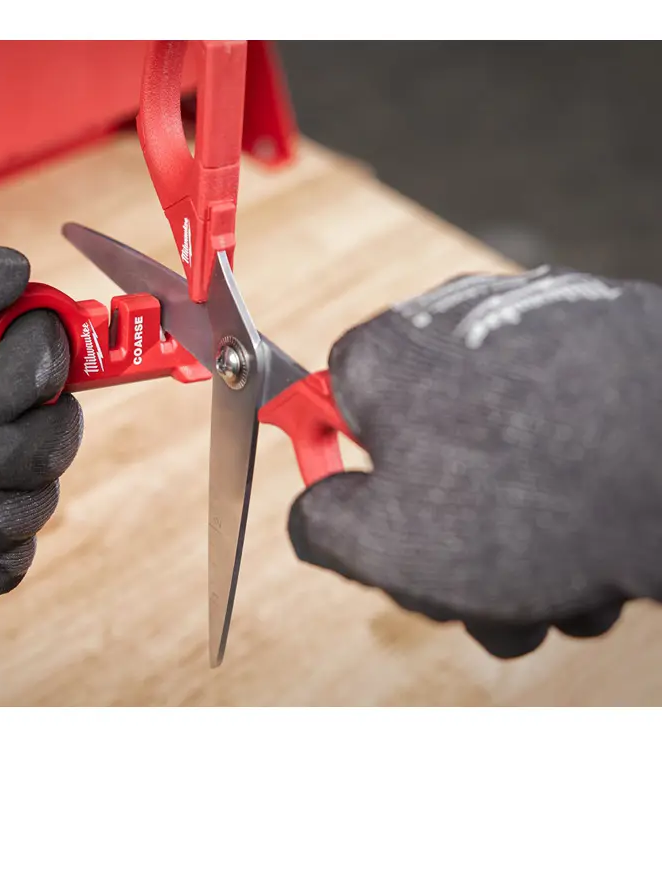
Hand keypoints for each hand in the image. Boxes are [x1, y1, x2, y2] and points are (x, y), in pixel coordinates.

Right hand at [288, 265, 661, 657]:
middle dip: (443, 540)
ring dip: (513, 541)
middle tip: (474, 593)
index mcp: (384, 355)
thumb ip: (319, 528)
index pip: (328, 405)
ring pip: (494, 457)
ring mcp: (535, 329)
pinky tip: (595, 548)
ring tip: (552, 592)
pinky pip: (556, 433)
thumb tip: (313, 518)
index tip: (367, 516)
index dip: (345, 475)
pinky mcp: (602, 346)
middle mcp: (455, 323)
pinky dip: (567, 492)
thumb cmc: (538, 497)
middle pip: (420, 449)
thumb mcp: (384, 542)